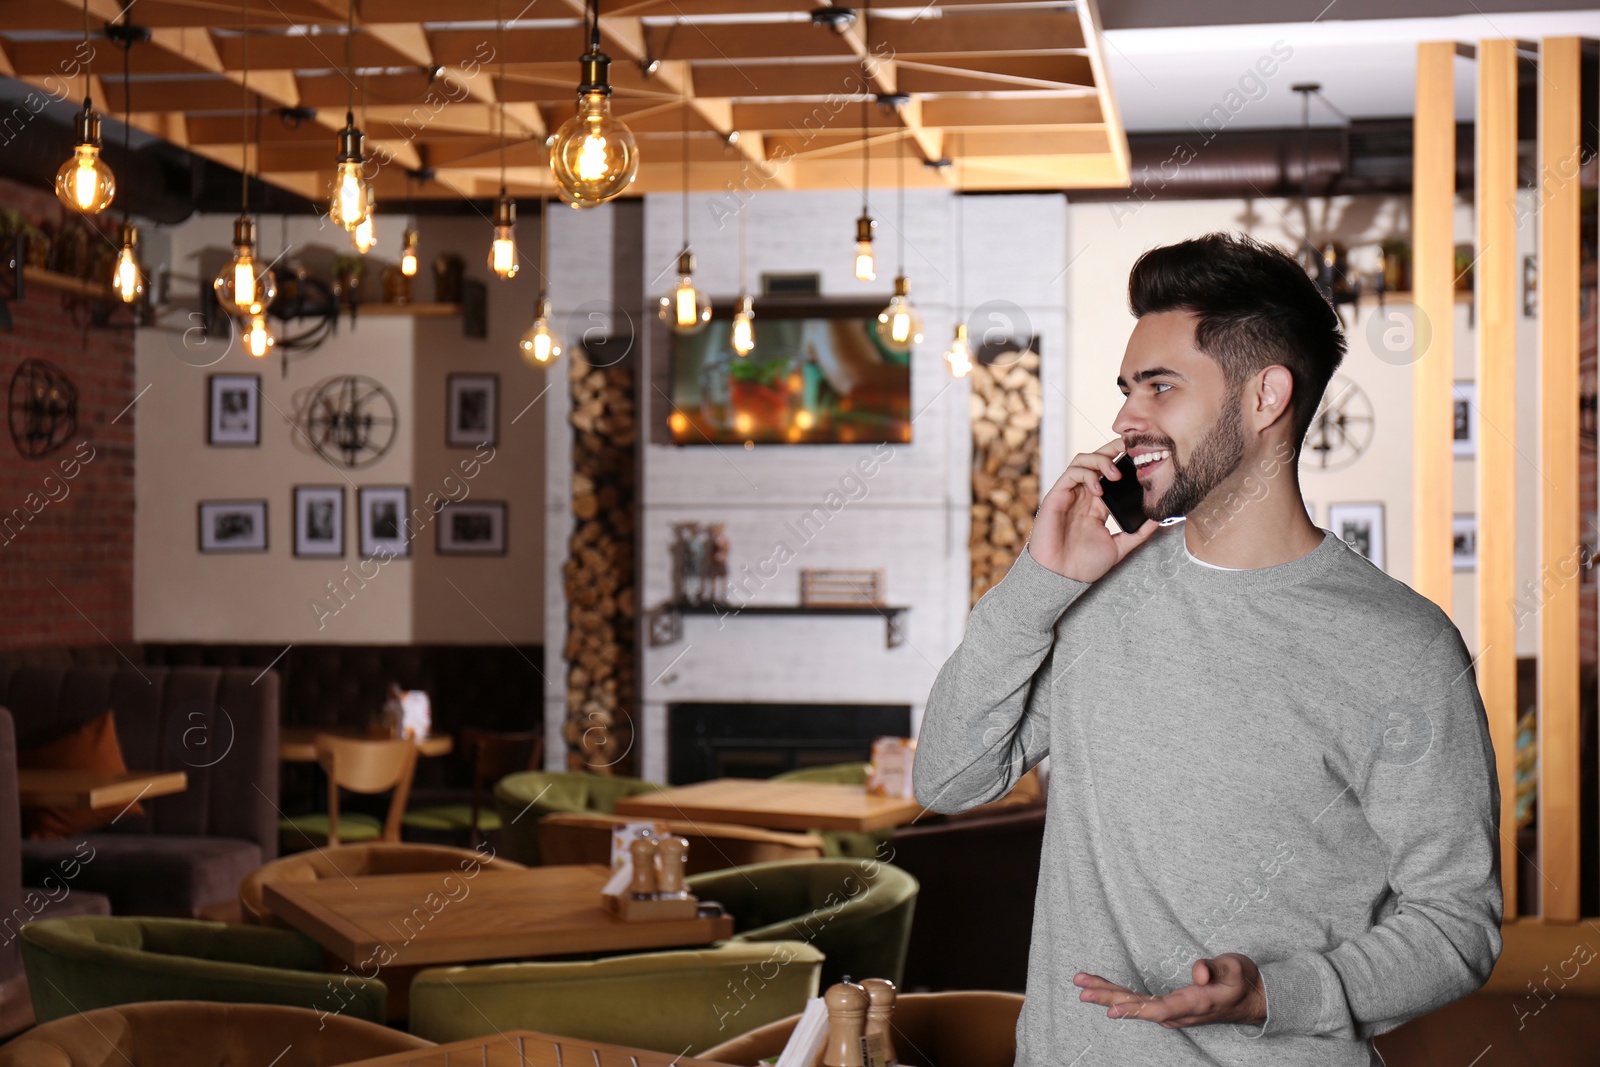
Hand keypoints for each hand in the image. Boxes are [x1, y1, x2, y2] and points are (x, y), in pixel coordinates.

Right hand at [1028, 437, 1158, 582]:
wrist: (1062, 577)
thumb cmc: (1084, 565)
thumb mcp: (1120, 546)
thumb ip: (1139, 533)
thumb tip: (1161, 519)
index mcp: (1098, 505)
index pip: (1110, 474)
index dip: (1123, 461)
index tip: (1142, 456)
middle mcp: (1083, 495)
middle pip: (1097, 460)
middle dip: (1113, 449)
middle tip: (1131, 446)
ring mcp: (1070, 494)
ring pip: (1083, 461)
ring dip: (1100, 461)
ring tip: (1115, 474)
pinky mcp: (1056, 496)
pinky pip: (1071, 474)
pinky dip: (1086, 475)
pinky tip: (1098, 488)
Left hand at [1074, 954, 1266, 1028]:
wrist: (1252, 999)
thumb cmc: (1243, 980)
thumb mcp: (1236, 968)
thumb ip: (1216, 968)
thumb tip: (1199, 971)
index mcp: (1195, 1003)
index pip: (1161, 1010)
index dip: (1136, 1010)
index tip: (1112, 1010)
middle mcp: (1180, 1012)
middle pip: (1140, 1007)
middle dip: (1109, 998)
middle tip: (1081, 989)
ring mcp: (1174, 1012)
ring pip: (1137, 1005)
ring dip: (1108, 995)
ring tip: (1082, 986)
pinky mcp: (1171, 1007)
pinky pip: (1141, 1003)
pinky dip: (1119, 995)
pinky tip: (1102, 991)